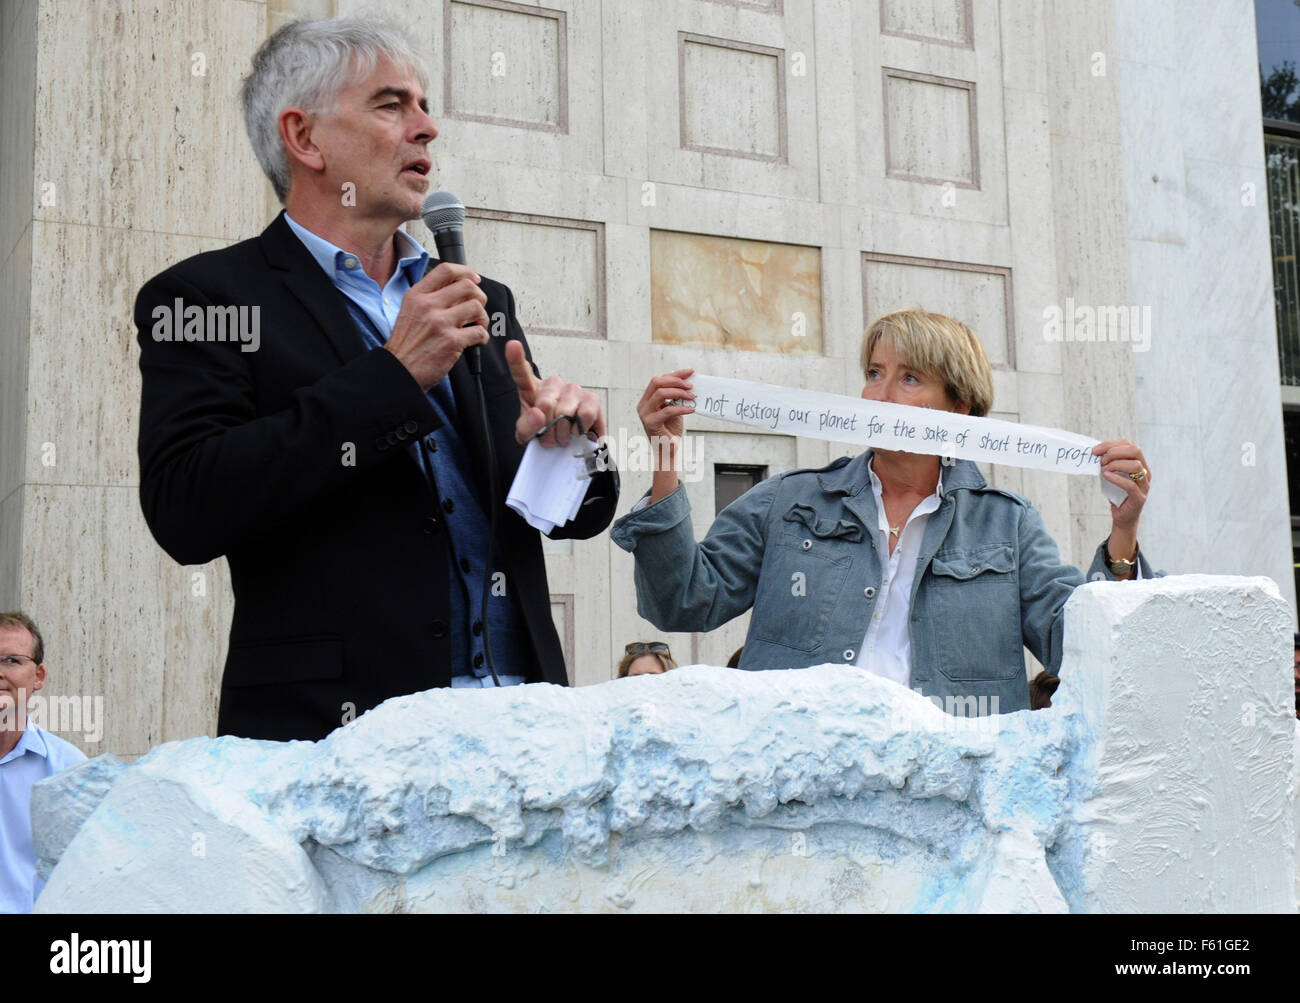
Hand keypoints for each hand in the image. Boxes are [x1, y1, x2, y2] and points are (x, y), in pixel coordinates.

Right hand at [383, 263, 488, 389]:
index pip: (446, 270)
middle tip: (477, 308)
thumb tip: (458, 291)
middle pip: (468, 286)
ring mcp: (440, 322)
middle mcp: (428, 305)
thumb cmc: (406, 345)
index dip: (466, 272)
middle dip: (479, 297)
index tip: (474, 279)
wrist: (398, 370)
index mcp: (417, 295)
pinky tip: (476, 341)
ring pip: (477, 307)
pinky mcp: (451, 341)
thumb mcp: (409, 311)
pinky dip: (483, 337)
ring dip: (483, 317)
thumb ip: (430, 299)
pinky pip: (480, 332)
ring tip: (477, 325)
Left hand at [506, 339, 603, 446]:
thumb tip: (537, 414)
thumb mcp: (526, 437)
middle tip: (549, 438)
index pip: (521, 372)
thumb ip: (526, 427)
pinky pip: (586, 413)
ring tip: (562, 437)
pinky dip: (581, 428)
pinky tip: (577, 431)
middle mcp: (553, 385)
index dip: (516, 359)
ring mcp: (573, 390)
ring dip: (564, 432)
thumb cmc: (544, 435)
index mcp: (531, 390)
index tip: (512, 346)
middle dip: (548, 428)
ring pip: (566, 410)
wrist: (566, 447)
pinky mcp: (592, 399)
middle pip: (546, 403)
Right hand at [636, 370, 695, 440]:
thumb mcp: (674, 408)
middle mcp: (643, 404)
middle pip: (656, 382)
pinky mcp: (650, 423)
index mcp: (647, 399)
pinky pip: (667, 410)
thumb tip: (690, 382)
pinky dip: (681, 408)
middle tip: (691, 386)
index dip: (676, 374)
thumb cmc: (671, 429)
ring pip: (660, 393)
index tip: (691, 372)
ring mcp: (645, 413)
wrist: (667, 450)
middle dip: (676, 381)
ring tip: (692, 397)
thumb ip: (676, 396)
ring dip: (679, 393)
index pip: (659, 379)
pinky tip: (691, 409)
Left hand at [1092, 439, 1149, 533]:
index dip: (1111, 445)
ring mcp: (1144, 485)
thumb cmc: (1116, 494)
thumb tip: (1093, 452)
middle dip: (1115, 452)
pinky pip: (1130, 485)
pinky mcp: (1140, 498)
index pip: (1129, 445)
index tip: (1095, 450)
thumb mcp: (1111, 475)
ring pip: (1136, 466)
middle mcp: (1145, 472)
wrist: (1122, 517)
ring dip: (1116, 464)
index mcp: (1140, 464)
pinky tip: (1105, 476)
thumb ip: (1107, 464)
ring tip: (1103, 469)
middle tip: (1101, 460)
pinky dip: (1116, 478)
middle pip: (1136, 451)